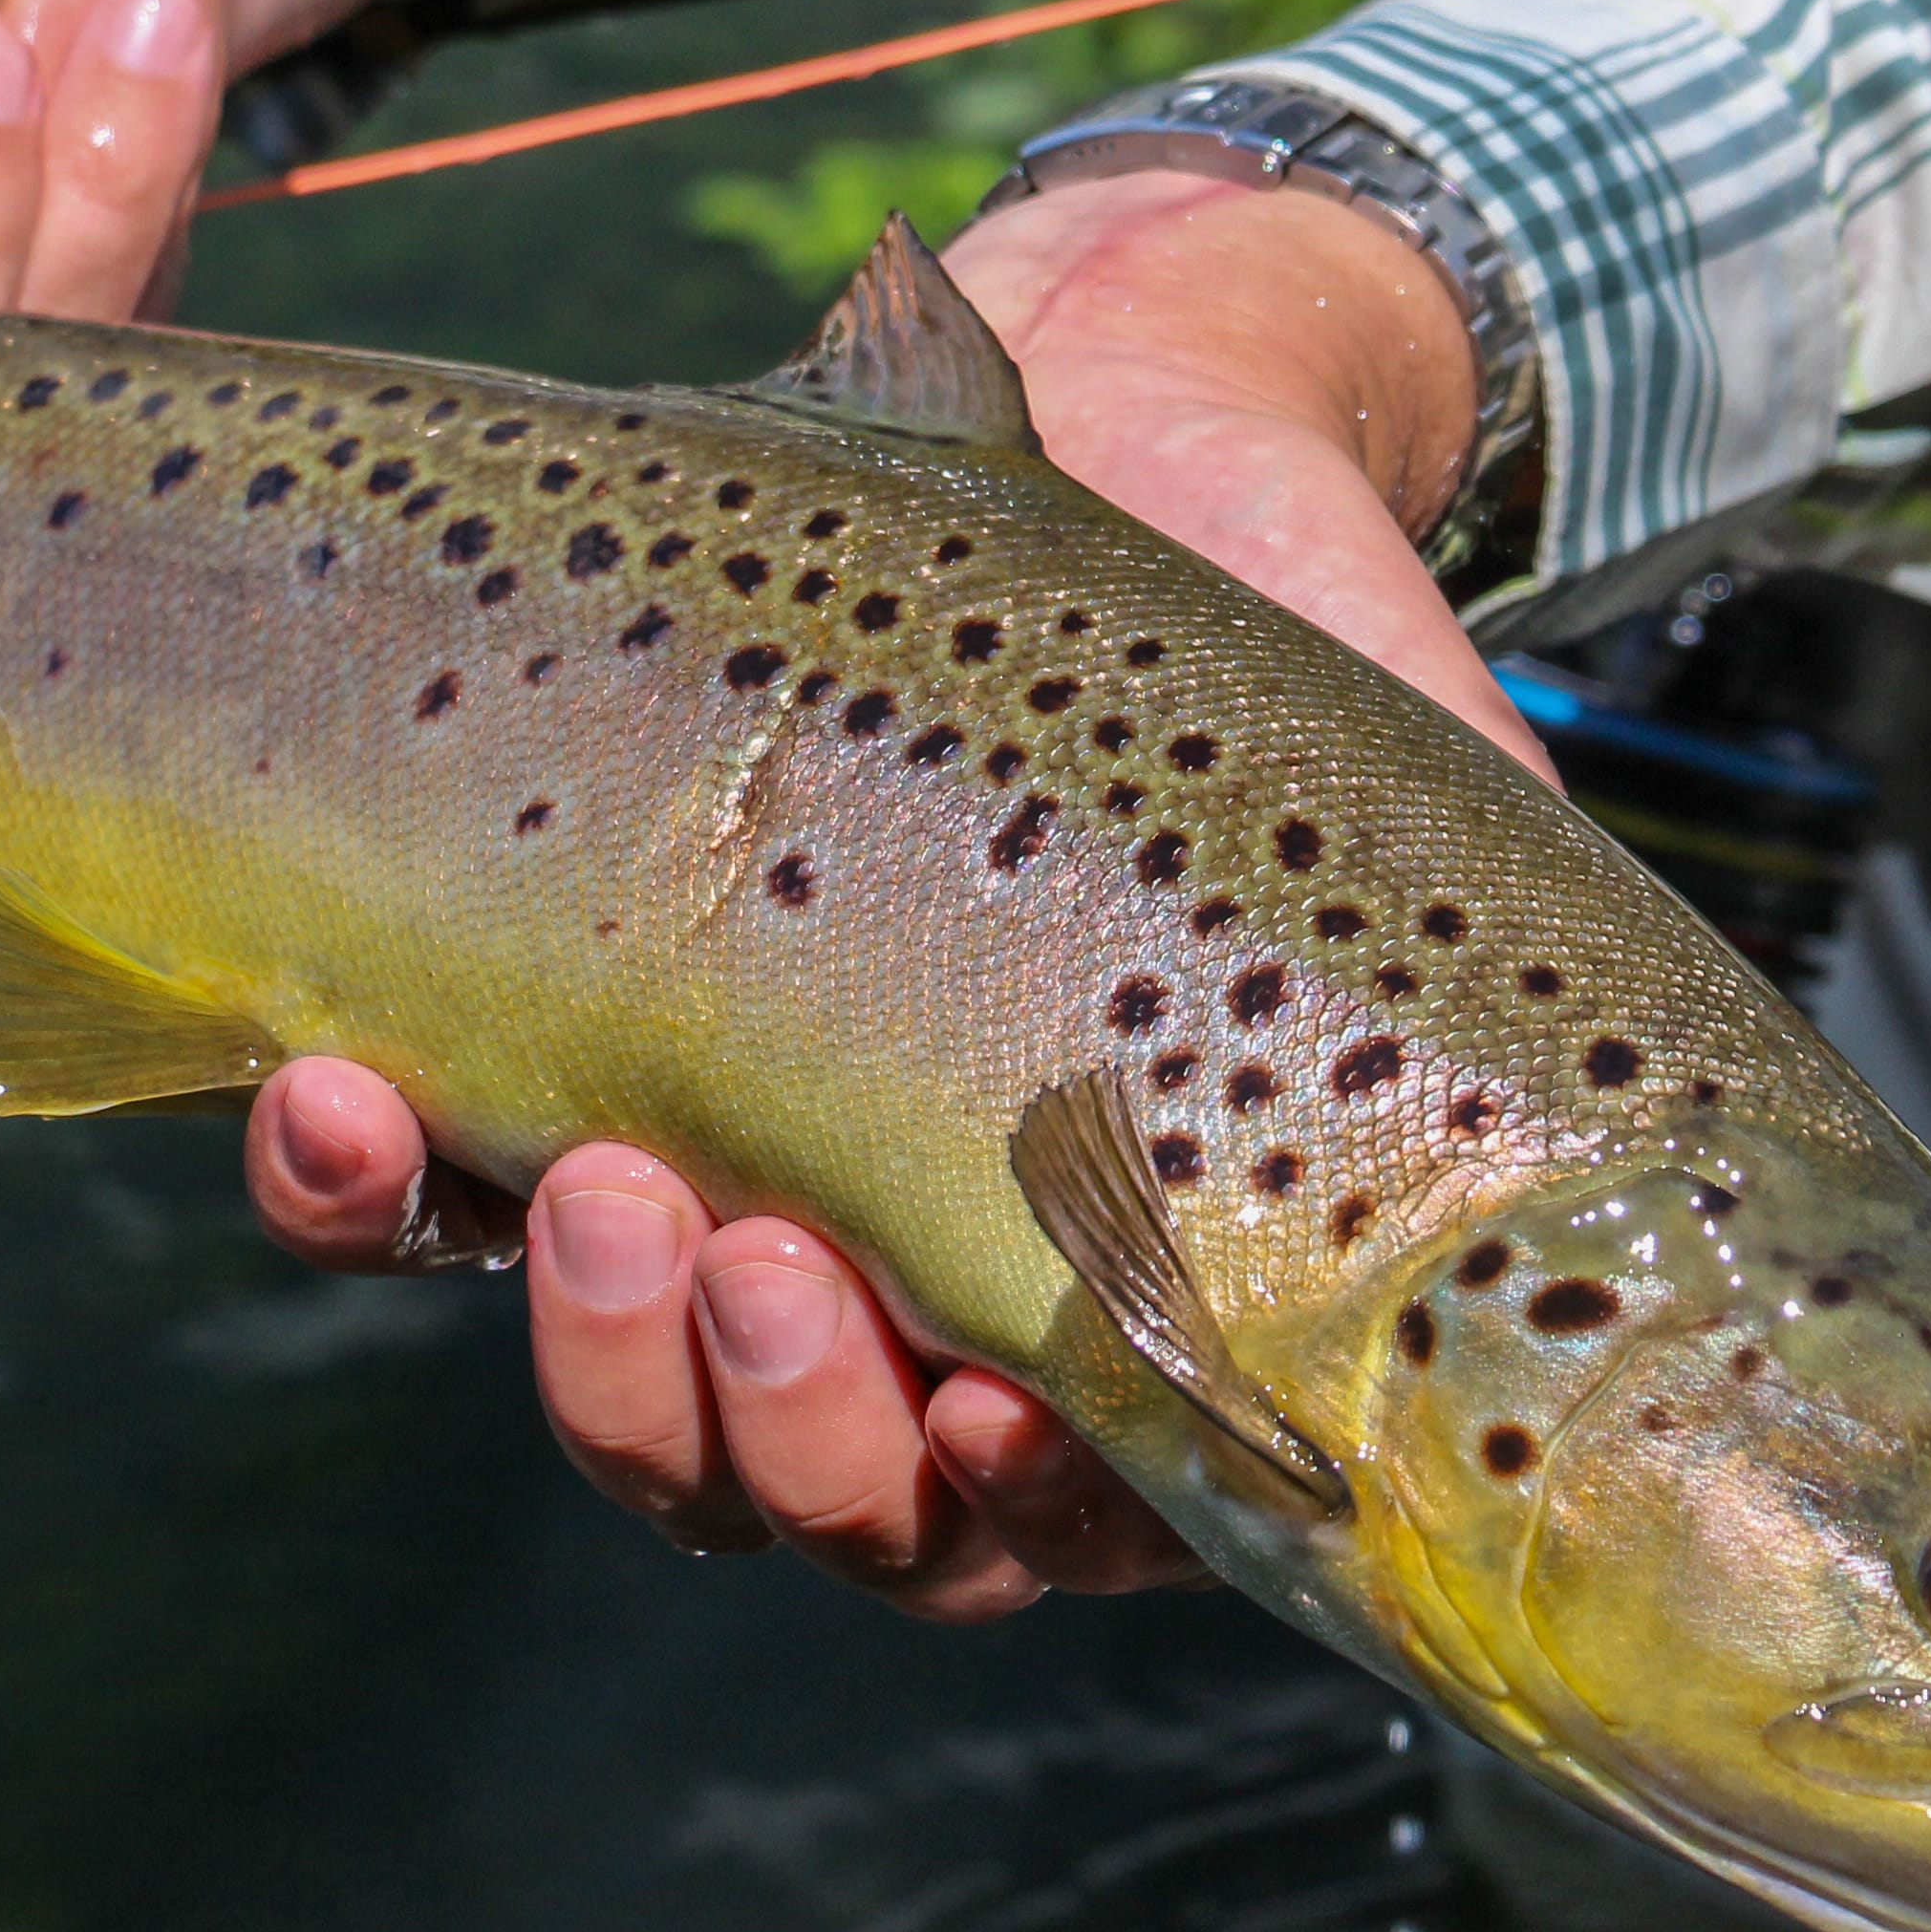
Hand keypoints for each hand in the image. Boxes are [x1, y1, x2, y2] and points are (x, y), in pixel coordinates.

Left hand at [250, 173, 1542, 1614]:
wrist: (1123, 416)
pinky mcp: (551, 1043)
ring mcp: (727, 1177)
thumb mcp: (1418, 813)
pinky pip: (412, 1203)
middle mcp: (923, 1283)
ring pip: (620, 1397)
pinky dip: (355, 1191)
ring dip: (593, 1348)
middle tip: (759, 1264)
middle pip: (814, 1500)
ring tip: (605, 1195)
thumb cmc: (1289, 634)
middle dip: (772, 1432)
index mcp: (1140, 1295)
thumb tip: (1593, 1126)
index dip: (1009, 1510)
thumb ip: (1470, 983)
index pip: (1055, 1514)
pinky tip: (337, 1093)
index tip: (1000, 1412)